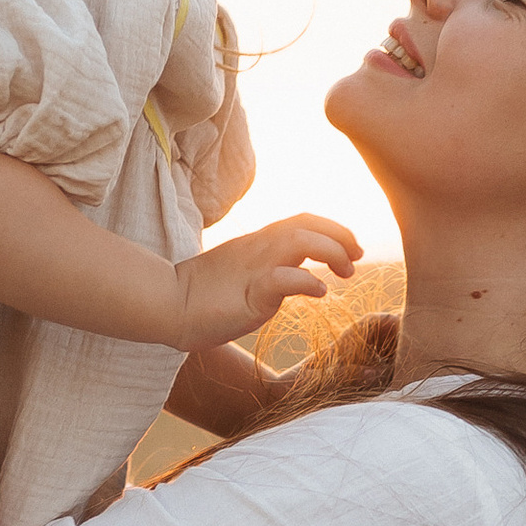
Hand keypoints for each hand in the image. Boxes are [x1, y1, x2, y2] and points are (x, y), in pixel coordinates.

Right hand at [165, 214, 360, 351]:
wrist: (167, 304)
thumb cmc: (200, 294)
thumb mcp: (241, 273)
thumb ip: (267, 268)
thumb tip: (293, 276)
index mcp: (258, 242)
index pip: (302, 221)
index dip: (332, 228)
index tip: (350, 246)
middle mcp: (259, 247)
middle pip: (308, 224)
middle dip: (341, 236)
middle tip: (358, 256)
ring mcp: (255, 267)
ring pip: (302, 241)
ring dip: (333, 252)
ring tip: (347, 271)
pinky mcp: (251, 292)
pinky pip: (286, 278)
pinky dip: (309, 281)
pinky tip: (321, 292)